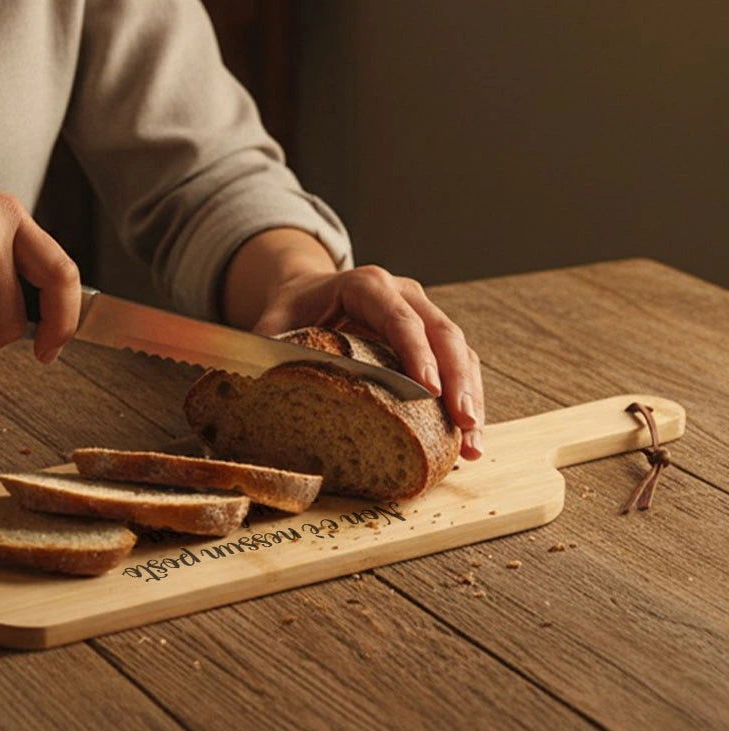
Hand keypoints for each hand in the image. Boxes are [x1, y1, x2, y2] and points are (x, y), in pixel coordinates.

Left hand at [222, 229, 483, 459]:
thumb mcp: (269, 327)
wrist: (305, 296)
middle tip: (464, 424)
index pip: (398, 316)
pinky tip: (467, 440)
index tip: (428, 390)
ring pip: (460, 351)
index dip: (416, 353)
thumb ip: (265, 351)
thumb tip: (257, 387)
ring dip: (470, 397)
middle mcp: (403, 294)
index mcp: (365, 285)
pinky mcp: (431, 339)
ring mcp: (422, 315)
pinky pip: (459, 367)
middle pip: (442, 333)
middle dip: (457, 381)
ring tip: (472, 444)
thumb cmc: (289, 314)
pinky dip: (466, 400)